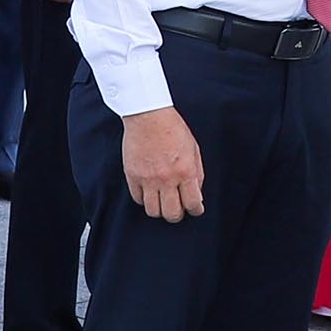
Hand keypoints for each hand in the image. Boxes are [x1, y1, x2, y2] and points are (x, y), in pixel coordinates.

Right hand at [123, 104, 204, 219]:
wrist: (148, 115)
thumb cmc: (172, 128)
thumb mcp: (194, 149)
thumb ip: (197, 174)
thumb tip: (197, 195)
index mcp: (185, 171)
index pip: (193, 204)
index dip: (196, 210)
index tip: (195, 209)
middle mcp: (167, 178)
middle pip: (172, 214)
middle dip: (177, 215)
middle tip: (178, 209)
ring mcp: (148, 179)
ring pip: (153, 211)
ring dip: (159, 210)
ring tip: (162, 202)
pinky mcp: (132, 175)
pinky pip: (137, 199)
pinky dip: (144, 200)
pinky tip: (149, 193)